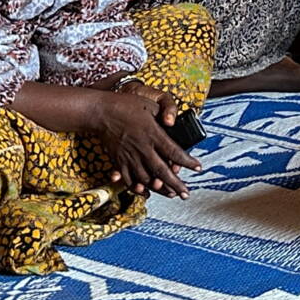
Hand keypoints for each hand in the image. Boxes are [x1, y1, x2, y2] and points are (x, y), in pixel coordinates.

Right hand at [97, 82, 199, 197]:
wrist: (101, 112)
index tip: (198, 168)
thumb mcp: (151, 105)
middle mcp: (143, 149)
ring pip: (147, 179)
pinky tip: (146, 193)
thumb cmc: (127, 105)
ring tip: (171, 195)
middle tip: (186, 194)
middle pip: (163, 172)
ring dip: (160, 189)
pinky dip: (138, 189)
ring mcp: (130, 157)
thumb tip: (174, 124)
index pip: (175, 153)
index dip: (188, 162)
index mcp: (153, 135)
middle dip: (176, 185)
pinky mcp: (119, 161)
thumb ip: (165, 115)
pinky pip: (129, 180)